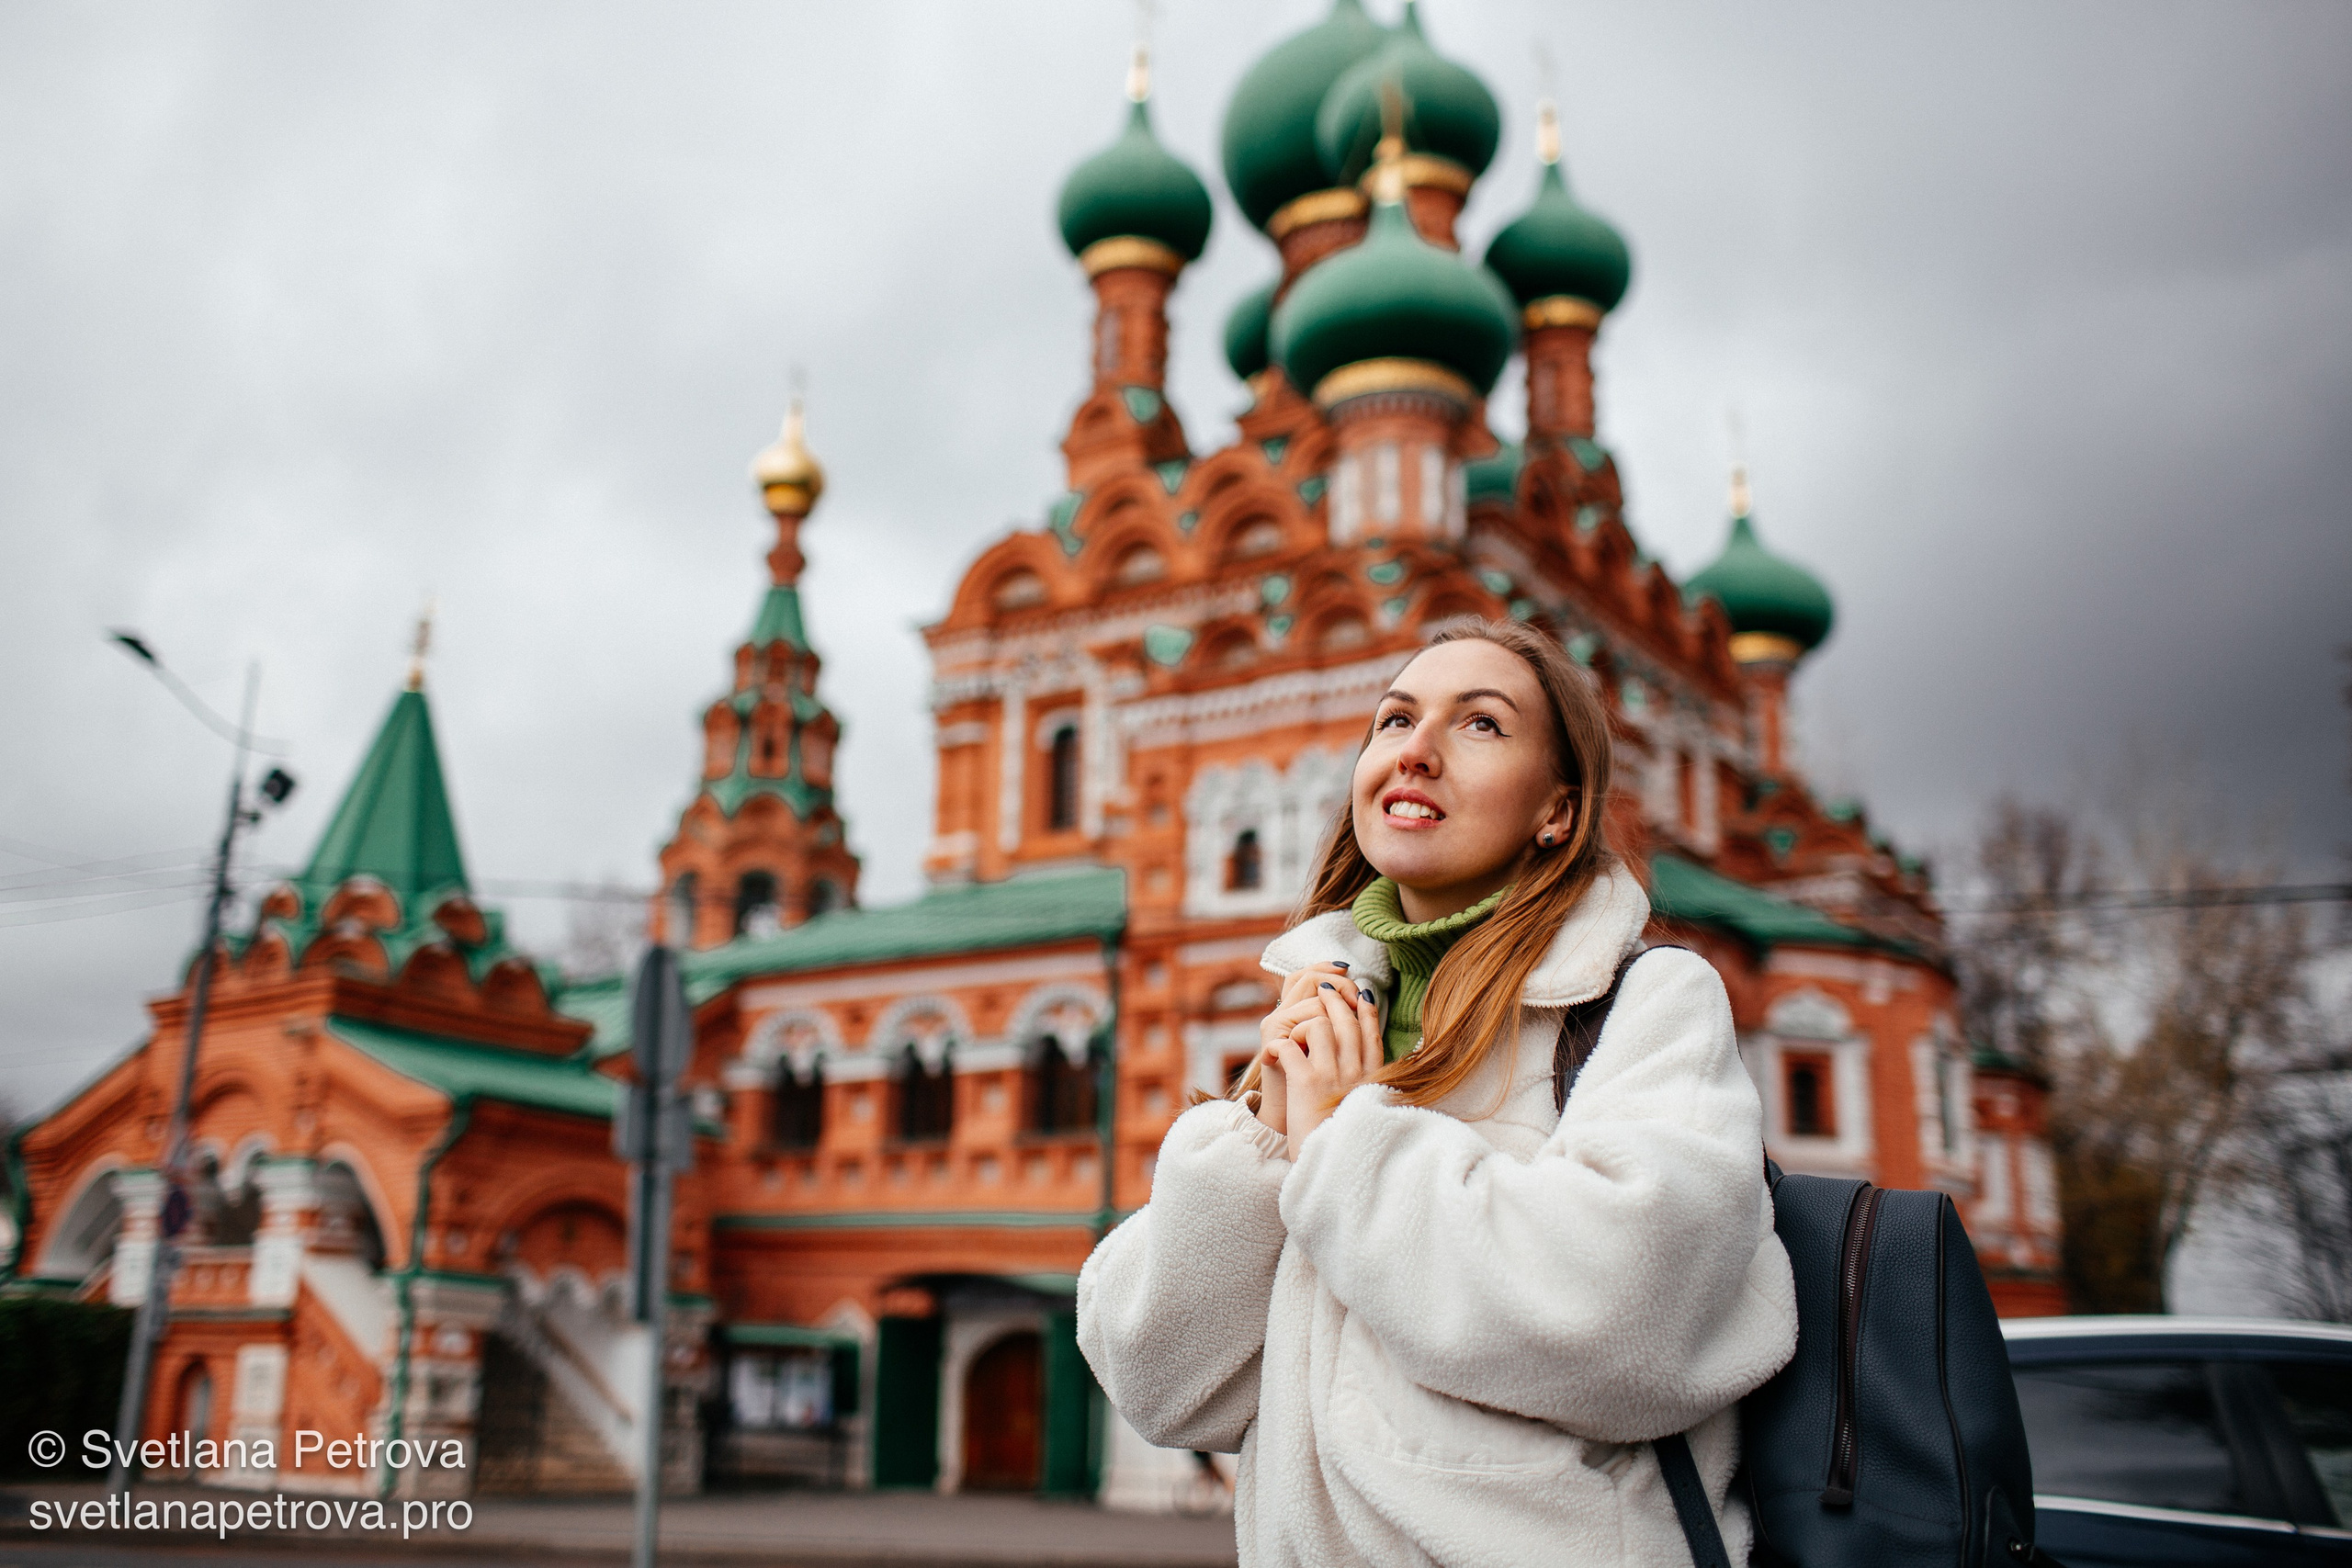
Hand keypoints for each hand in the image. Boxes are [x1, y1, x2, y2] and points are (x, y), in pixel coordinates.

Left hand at [1267, 973, 1381, 1160]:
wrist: (1331, 1168)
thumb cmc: (1342, 1142)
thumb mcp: (1361, 1110)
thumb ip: (1362, 1085)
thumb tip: (1357, 1064)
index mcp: (1372, 1079)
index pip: (1372, 1033)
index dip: (1366, 1009)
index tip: (1361, 993)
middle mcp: (1356, 1073)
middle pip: (1346, 1021)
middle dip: (1335, 999)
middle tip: (1324, 989)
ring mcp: (1332, 1075)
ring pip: (1319, 1024)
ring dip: (1302, 1021)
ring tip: (1292, 1030)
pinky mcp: (1306, 1083)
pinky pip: (1289, 1046)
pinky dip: (1277, 1046)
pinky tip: (1272, 1054)